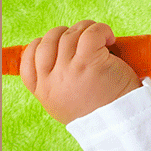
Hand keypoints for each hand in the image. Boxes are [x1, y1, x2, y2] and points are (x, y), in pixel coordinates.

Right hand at [20, 20, 141, 124]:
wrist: (122, 122)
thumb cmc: (102, 109)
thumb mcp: (67, 103)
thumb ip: (59, 84)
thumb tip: (62, 58)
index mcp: (43, 91)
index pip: (28, 59)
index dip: (43, 44)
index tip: (61, 44)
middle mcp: (51, 80)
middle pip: (49, 41)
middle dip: (67, 32)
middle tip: (87, 37)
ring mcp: (68, 71)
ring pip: (70, 34)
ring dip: (87, 28)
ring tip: (102, 38)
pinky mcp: (89, 63)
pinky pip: (90, 34)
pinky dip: (101, 30)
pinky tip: (110, 40)